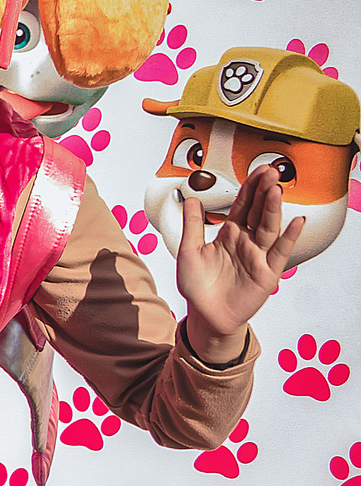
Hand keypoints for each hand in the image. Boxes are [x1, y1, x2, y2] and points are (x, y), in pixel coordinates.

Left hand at [173, 163, 303, 354]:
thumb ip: (192, 225)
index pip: (242, 205)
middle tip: (271, 171)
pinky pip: (280, 252)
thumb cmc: (197, 286)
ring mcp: (258, 256)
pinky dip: (289, 237)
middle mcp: (247, 242)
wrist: (206, 316)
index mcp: (229, 234)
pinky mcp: (267, 273)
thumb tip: (191, 198)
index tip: (259, 170)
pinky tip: (297, 221)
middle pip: (258, 211)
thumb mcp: (188, 251)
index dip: (250, 188)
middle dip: (264, 191)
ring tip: (276, 189)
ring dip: (273, 209)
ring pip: (268, 227)